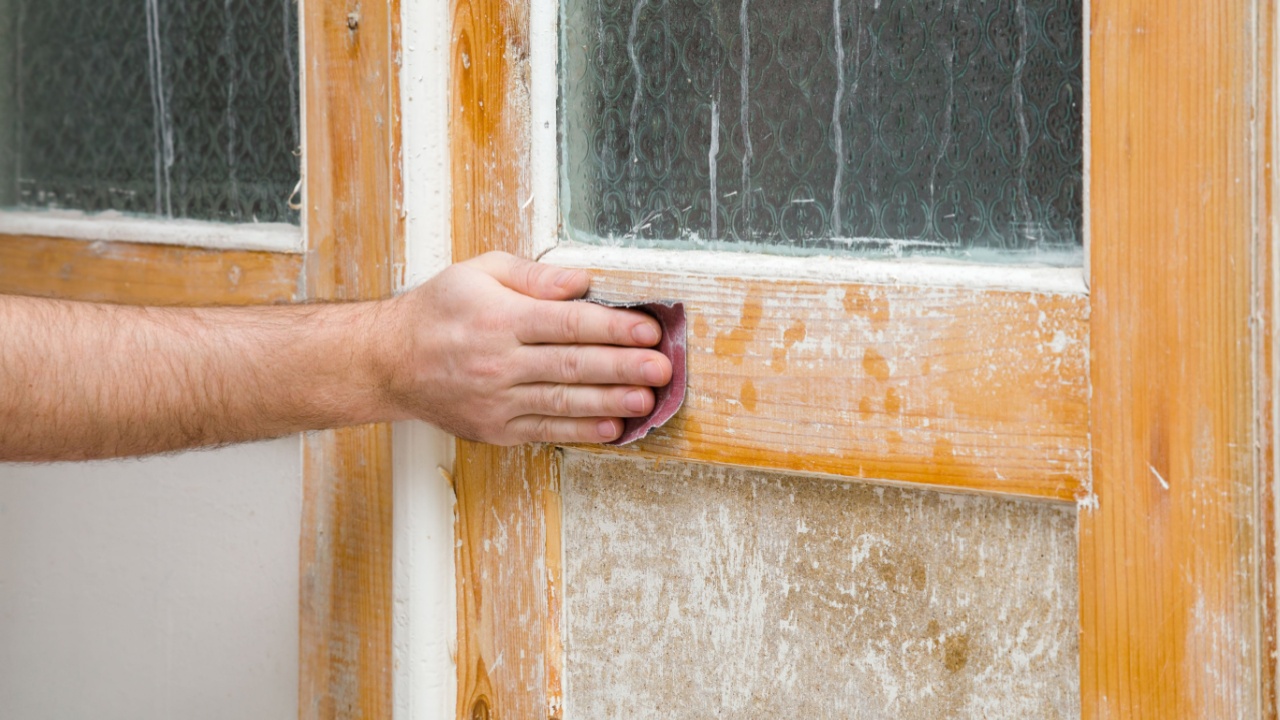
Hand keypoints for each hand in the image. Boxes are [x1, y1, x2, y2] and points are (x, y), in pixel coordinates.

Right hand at [380, 252, 672, 444]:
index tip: (648, 329)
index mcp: (498, 318)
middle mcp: (497, 362)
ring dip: (611, 402)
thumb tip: (581, 281)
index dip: (613, 327)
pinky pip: (546, 430)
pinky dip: (581, 430)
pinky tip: (612, 428)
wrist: (388, 362)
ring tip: (648, 400)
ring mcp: (496, 400)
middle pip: (573, 365)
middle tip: (662, 368)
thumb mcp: (479, 272)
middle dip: (624, 367)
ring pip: (564, 401)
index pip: (568, 323)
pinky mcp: (494, 428)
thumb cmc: (439, 311)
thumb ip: (533, 276)